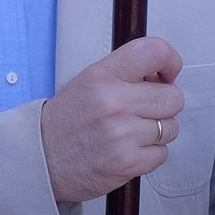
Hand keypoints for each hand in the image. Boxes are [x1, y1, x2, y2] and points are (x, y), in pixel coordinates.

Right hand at [41, 37, 183, 202]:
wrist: (41, 158)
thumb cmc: (66, 121)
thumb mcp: (88, 81)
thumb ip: (124, 72)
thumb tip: (162, 72)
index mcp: (102, 76)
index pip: (154, 52)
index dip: (170, 62)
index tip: (167, 73)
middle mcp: (113, 103)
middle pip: (173, 97)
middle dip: (163, 104)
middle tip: (143, 109)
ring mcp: (121, 134)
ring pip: (171, 127)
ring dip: (157, 131)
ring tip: (131, 131)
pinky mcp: (127, 162)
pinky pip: (162, 154)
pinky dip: (150, 154)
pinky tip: (129, 149)